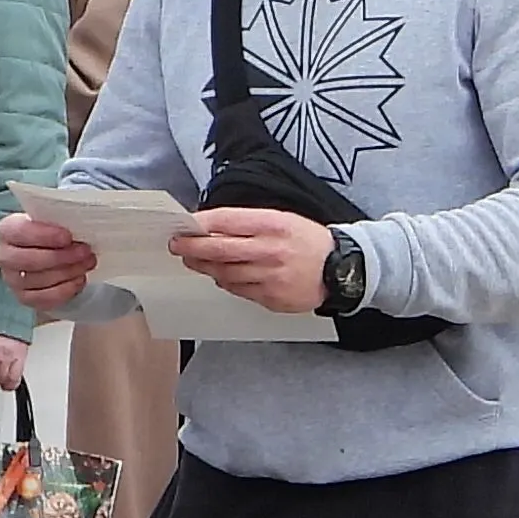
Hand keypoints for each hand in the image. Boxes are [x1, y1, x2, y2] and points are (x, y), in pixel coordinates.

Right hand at [0, 211, 95, 312]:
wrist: (51, 253)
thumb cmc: (51, 234)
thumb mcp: (53, 221)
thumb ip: (59, 221)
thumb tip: (78, 226)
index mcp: (7, 230)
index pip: (20, 232)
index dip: (44, 235)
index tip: (67, 236)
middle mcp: (5, 256)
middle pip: (29, 260)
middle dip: (61, 257)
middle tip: (85, 251)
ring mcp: (12, 280)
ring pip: (39, 280)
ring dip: (68, 272)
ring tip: (87, 262)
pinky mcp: (24, 298)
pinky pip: (44, 298)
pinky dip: (66, 290)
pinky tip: (79, 279)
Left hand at [172, 207, 334, 315]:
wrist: (341, 269)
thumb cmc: (308, 241)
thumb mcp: (281, 220)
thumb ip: (247, 223)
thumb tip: (212, 227)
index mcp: (271, 224)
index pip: (225, 221)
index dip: (199, 224)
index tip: (185, 225)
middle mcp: (269, 250)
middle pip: (218, 250)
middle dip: (192, 248)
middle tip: (178, 246)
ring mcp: (269, 276)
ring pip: (224, 273)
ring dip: (205, 267)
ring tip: (195, 260)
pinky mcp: (271, 297)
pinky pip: (238, 290)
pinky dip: (226, 282)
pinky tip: (221, 275)